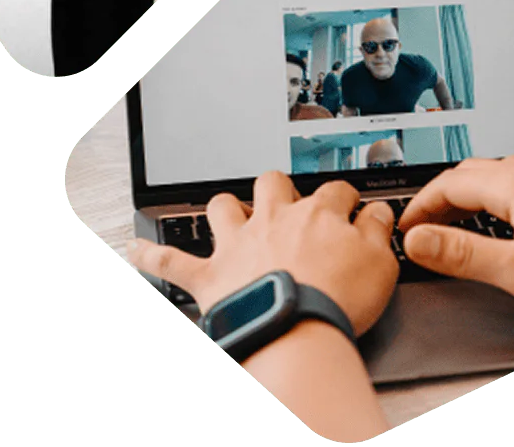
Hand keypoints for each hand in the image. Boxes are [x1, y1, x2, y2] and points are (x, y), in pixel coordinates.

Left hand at [127, 171, 398, 335]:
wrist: (294, 331)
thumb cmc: (336, 302)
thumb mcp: (379, 263)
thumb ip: (377, 230)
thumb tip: (376, 212)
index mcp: (317, 215)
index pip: (336, 191)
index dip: (345, 199)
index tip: (350, 209)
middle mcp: (274, 219)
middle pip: (274, 183)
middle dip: (280, 188)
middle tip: (288, 203)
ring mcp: (238, 245)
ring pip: (224, 206)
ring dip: (227, 209)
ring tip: (230, 214)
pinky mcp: (211, 277)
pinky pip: (171, 263)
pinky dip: (151, 257)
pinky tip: (135, 250)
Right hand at [399, 157, 513, 313]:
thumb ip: (463, 254)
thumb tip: (418, 240)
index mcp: (513, 185)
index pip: (449, 183)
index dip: (419, 206)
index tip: (403, 228)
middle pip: (468, 174)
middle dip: (437, 198)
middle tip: (420, 227)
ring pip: (491, 179)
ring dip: (463, 197)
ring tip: (449, 224)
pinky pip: (512, 187)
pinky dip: (488, 201)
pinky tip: (496, 223)